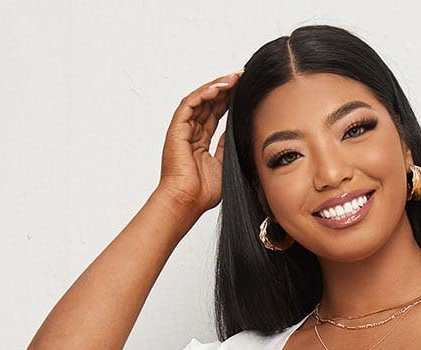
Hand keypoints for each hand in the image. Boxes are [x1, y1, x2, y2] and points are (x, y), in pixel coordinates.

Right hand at [157, 70, 243, 220]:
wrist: (187, 202)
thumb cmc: (202, 193)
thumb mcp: (223, 164)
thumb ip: (227, 146)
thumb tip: (236, 130)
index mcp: (199, 142)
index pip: (214, 113)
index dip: (228, 100)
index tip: (244, 91)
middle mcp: (190, 133)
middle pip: (208, 103)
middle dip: (225, 88)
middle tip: (242, 77)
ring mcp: (182, 130)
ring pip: (199, 99)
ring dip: (216, 86)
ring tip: (233, 78)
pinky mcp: (177, 129)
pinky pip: (190, 104)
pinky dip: (203, 94)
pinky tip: (219, 88)